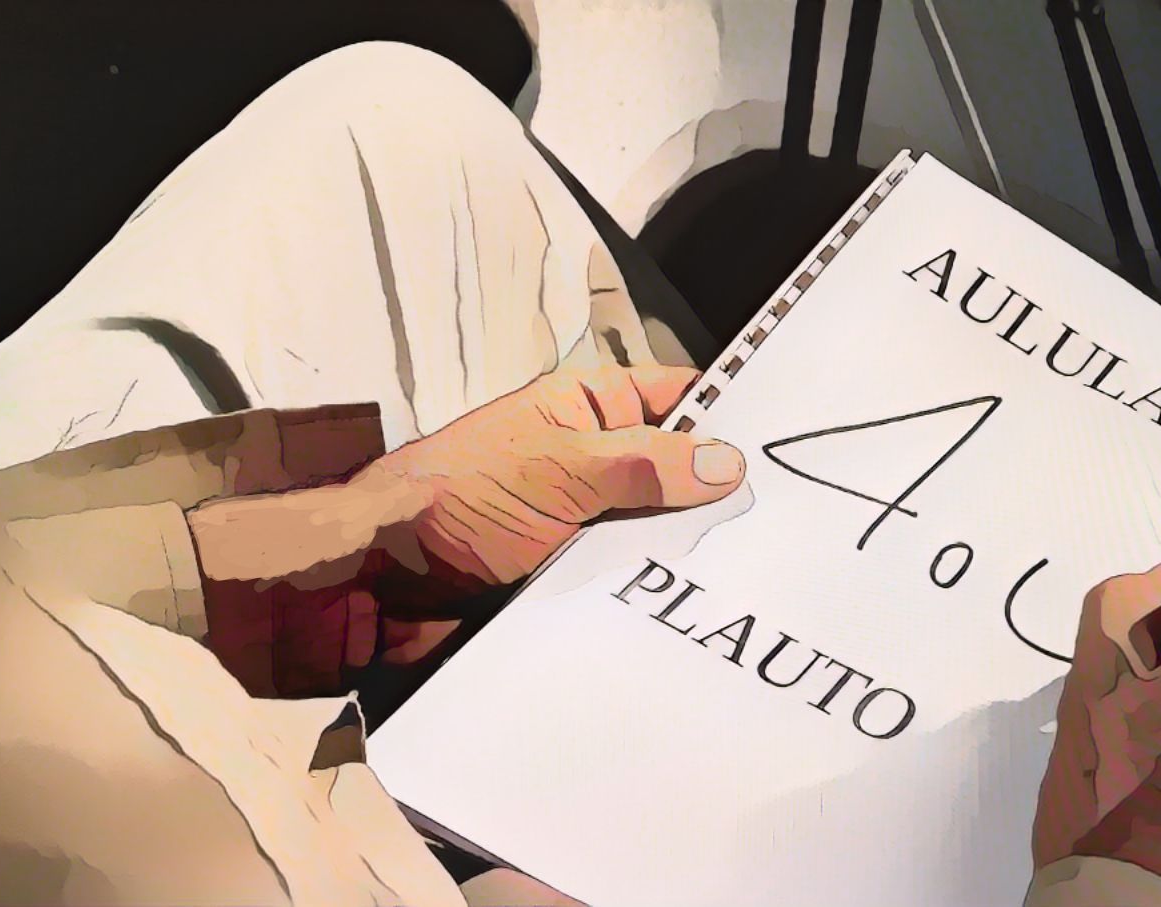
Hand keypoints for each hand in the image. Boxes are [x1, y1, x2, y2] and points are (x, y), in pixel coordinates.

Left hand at [189, 365, 745, 695]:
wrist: (374, 582)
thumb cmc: (453, 498)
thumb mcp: (557, 468)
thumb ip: (644, 464)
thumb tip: (728, 460)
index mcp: (588, 411)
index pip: (678, 398)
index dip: (728, 414)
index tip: (785, 442)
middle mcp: (595, 463)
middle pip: (680, 474)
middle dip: (719, 498)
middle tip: (786, 525)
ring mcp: (587, 523)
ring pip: (660, 534)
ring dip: (689, 554)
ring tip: (754, 574)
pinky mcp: (574, 580)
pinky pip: (631, 582)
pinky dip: (656, 594)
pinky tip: (698, 609)